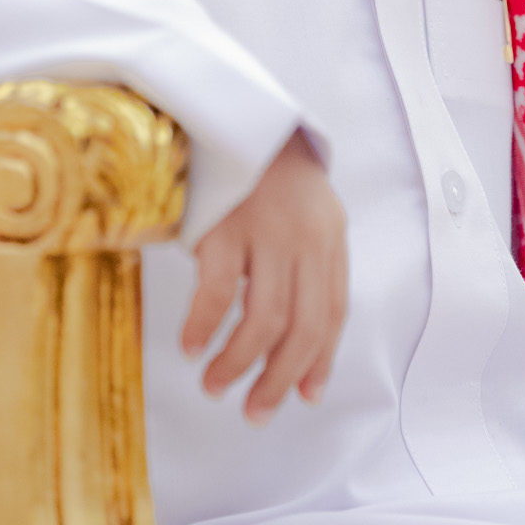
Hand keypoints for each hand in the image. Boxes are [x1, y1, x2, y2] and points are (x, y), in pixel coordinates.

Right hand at [180, 129, 347, 423]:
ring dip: (238, 364)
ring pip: (262, 320)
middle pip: (301, 328)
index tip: (303, 397)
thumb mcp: (306, 213)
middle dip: (277, 379)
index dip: (320, 361)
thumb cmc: (267, 173)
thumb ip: (308, 265)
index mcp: (330, 237)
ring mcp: (266, 233)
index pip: (333, 313)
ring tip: (216, 386)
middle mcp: (305, 239)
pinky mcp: (225, 227)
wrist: (233, 112)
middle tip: (255, 412)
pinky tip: (191, 348)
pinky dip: (204, 327)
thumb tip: (299, 343)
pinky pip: (218, 293)